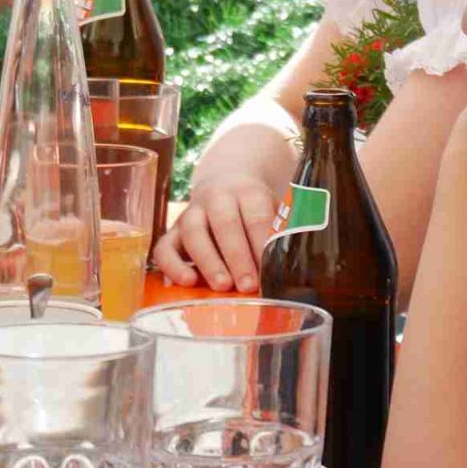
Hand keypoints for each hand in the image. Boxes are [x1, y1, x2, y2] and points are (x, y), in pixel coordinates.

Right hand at [153, 133, 291, 293]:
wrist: (224, 181)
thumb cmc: (256, 209)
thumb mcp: (275, 209)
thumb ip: (284, 231)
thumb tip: (301, 266)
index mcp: (248, 192)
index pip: (256, 216)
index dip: (261, 244)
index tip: (270, 271)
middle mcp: (217, 198)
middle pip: (225, 224)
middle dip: (237, 257)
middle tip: (248, 285)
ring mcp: (192, 213)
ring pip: (194, 233)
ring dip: (208, 261)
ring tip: (222, 286)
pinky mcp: (173, 230)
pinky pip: (164, 247)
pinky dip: (172, 265)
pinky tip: (186, 283)